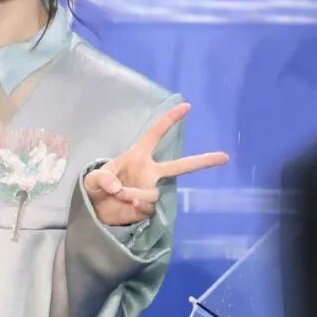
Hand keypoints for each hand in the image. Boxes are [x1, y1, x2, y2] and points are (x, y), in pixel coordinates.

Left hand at [83, 102, 227, 226]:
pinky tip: (128, 205)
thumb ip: (102, 179)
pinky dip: (137, 207)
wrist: (95, 210)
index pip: (156, 133)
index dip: (170, 120)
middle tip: (224, 157)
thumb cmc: (96, 187)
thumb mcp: (92, 179)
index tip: (187, 106)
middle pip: (180, 165)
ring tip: (120, 196)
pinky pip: (149, 207)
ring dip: (135, 195)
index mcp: (138, 155)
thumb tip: (118, 188)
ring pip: (153, 193)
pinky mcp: (147, 207)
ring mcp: (150, 190)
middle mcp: (149, 172)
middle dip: (202, 161)